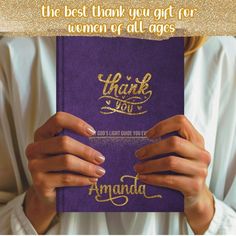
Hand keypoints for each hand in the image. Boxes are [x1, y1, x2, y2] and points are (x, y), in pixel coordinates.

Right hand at [24, 112, 104, 232]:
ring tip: (100, 171)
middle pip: (63, 142)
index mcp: (42, 134)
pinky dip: (82, 179)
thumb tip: (101, 138)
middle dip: (86, 151)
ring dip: (87, 167)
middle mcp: (35, 148)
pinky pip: (65, 178)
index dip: (76, 123)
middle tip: (101, 158)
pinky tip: (92, 180)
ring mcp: (34, 166)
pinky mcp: (39, 183)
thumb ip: (76, 141)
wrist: (50, 193)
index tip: (93, 132)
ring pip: (66, 161)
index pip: (58, 120)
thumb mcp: (66, 151)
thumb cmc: (61, 167)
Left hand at [134, 115, 213, 233]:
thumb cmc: (182, 171)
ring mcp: (200, 170)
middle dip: (152, 148)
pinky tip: (143, 178)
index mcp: (196, 140)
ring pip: (170, 162)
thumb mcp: (180, 154)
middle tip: (138, 154)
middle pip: (174, 142)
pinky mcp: (194, 186)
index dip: (163, 125)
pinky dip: (153, 178)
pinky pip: (169, 180)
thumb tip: (139, 137)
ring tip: (137, 167)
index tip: (148, 135)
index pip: (181, 122)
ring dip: (149, 165)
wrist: (196, 197)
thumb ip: (169, 143)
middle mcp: (201, 153)